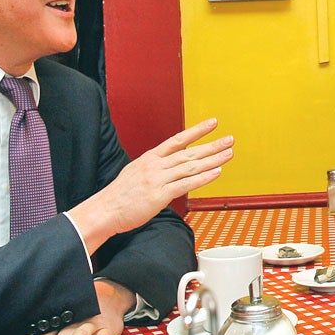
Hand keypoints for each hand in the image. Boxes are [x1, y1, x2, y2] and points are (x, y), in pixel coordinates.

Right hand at [70, 118, 233, 252]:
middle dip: (211, 145)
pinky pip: (185, 185)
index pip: (177, 140)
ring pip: (190, 167)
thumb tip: (171, 166)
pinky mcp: (159, 196)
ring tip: (228, 154)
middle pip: (188, 152)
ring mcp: (157, 180)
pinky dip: (203, 178)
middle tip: (229, 139)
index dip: (196, 131)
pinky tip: (216, 172)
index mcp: (150, 158)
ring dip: (212, 159)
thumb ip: (156, 168)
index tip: (212, 123)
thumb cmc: (120, 195)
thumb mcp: (137, 172)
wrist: (105, 211)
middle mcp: (155, 166)